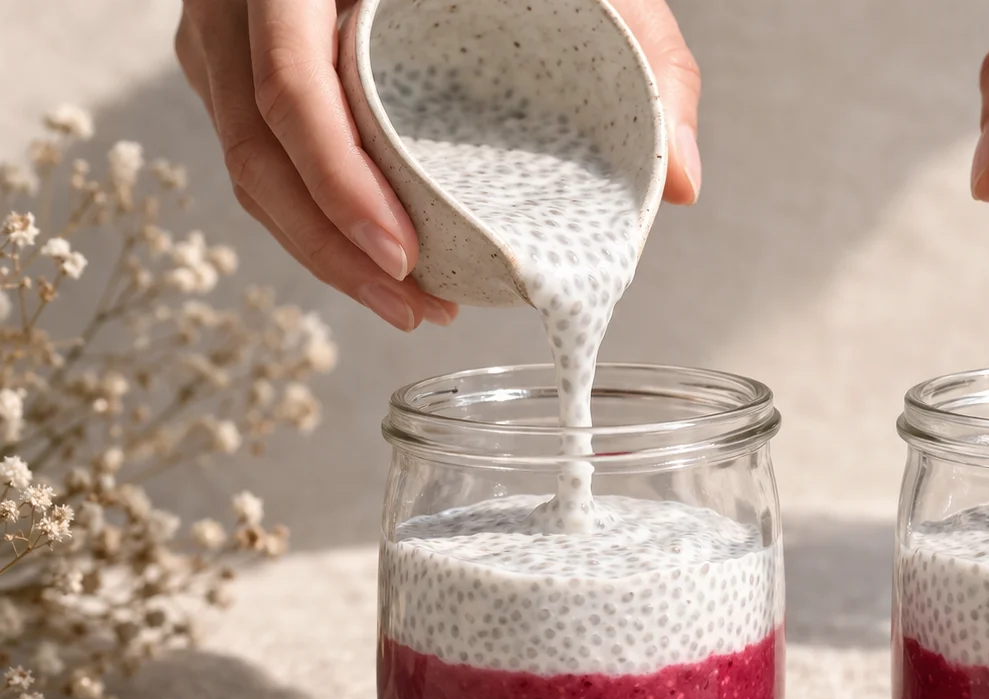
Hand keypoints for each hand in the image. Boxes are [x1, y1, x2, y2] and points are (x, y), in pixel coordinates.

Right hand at [175, 0, 702, 331]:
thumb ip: (644, 50)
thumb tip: (684, 180)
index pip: (291, 83)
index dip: (336, 180)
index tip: (401, 252)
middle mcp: (251, 0)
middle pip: (255, 145)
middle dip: (329, 249)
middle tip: (415, 307)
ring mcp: (231, 34)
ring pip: (247, 162)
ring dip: (319, 249)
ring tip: (412, 305)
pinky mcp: (236, 66)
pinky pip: (256, 155)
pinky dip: (312, 217)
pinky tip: (382, 263)